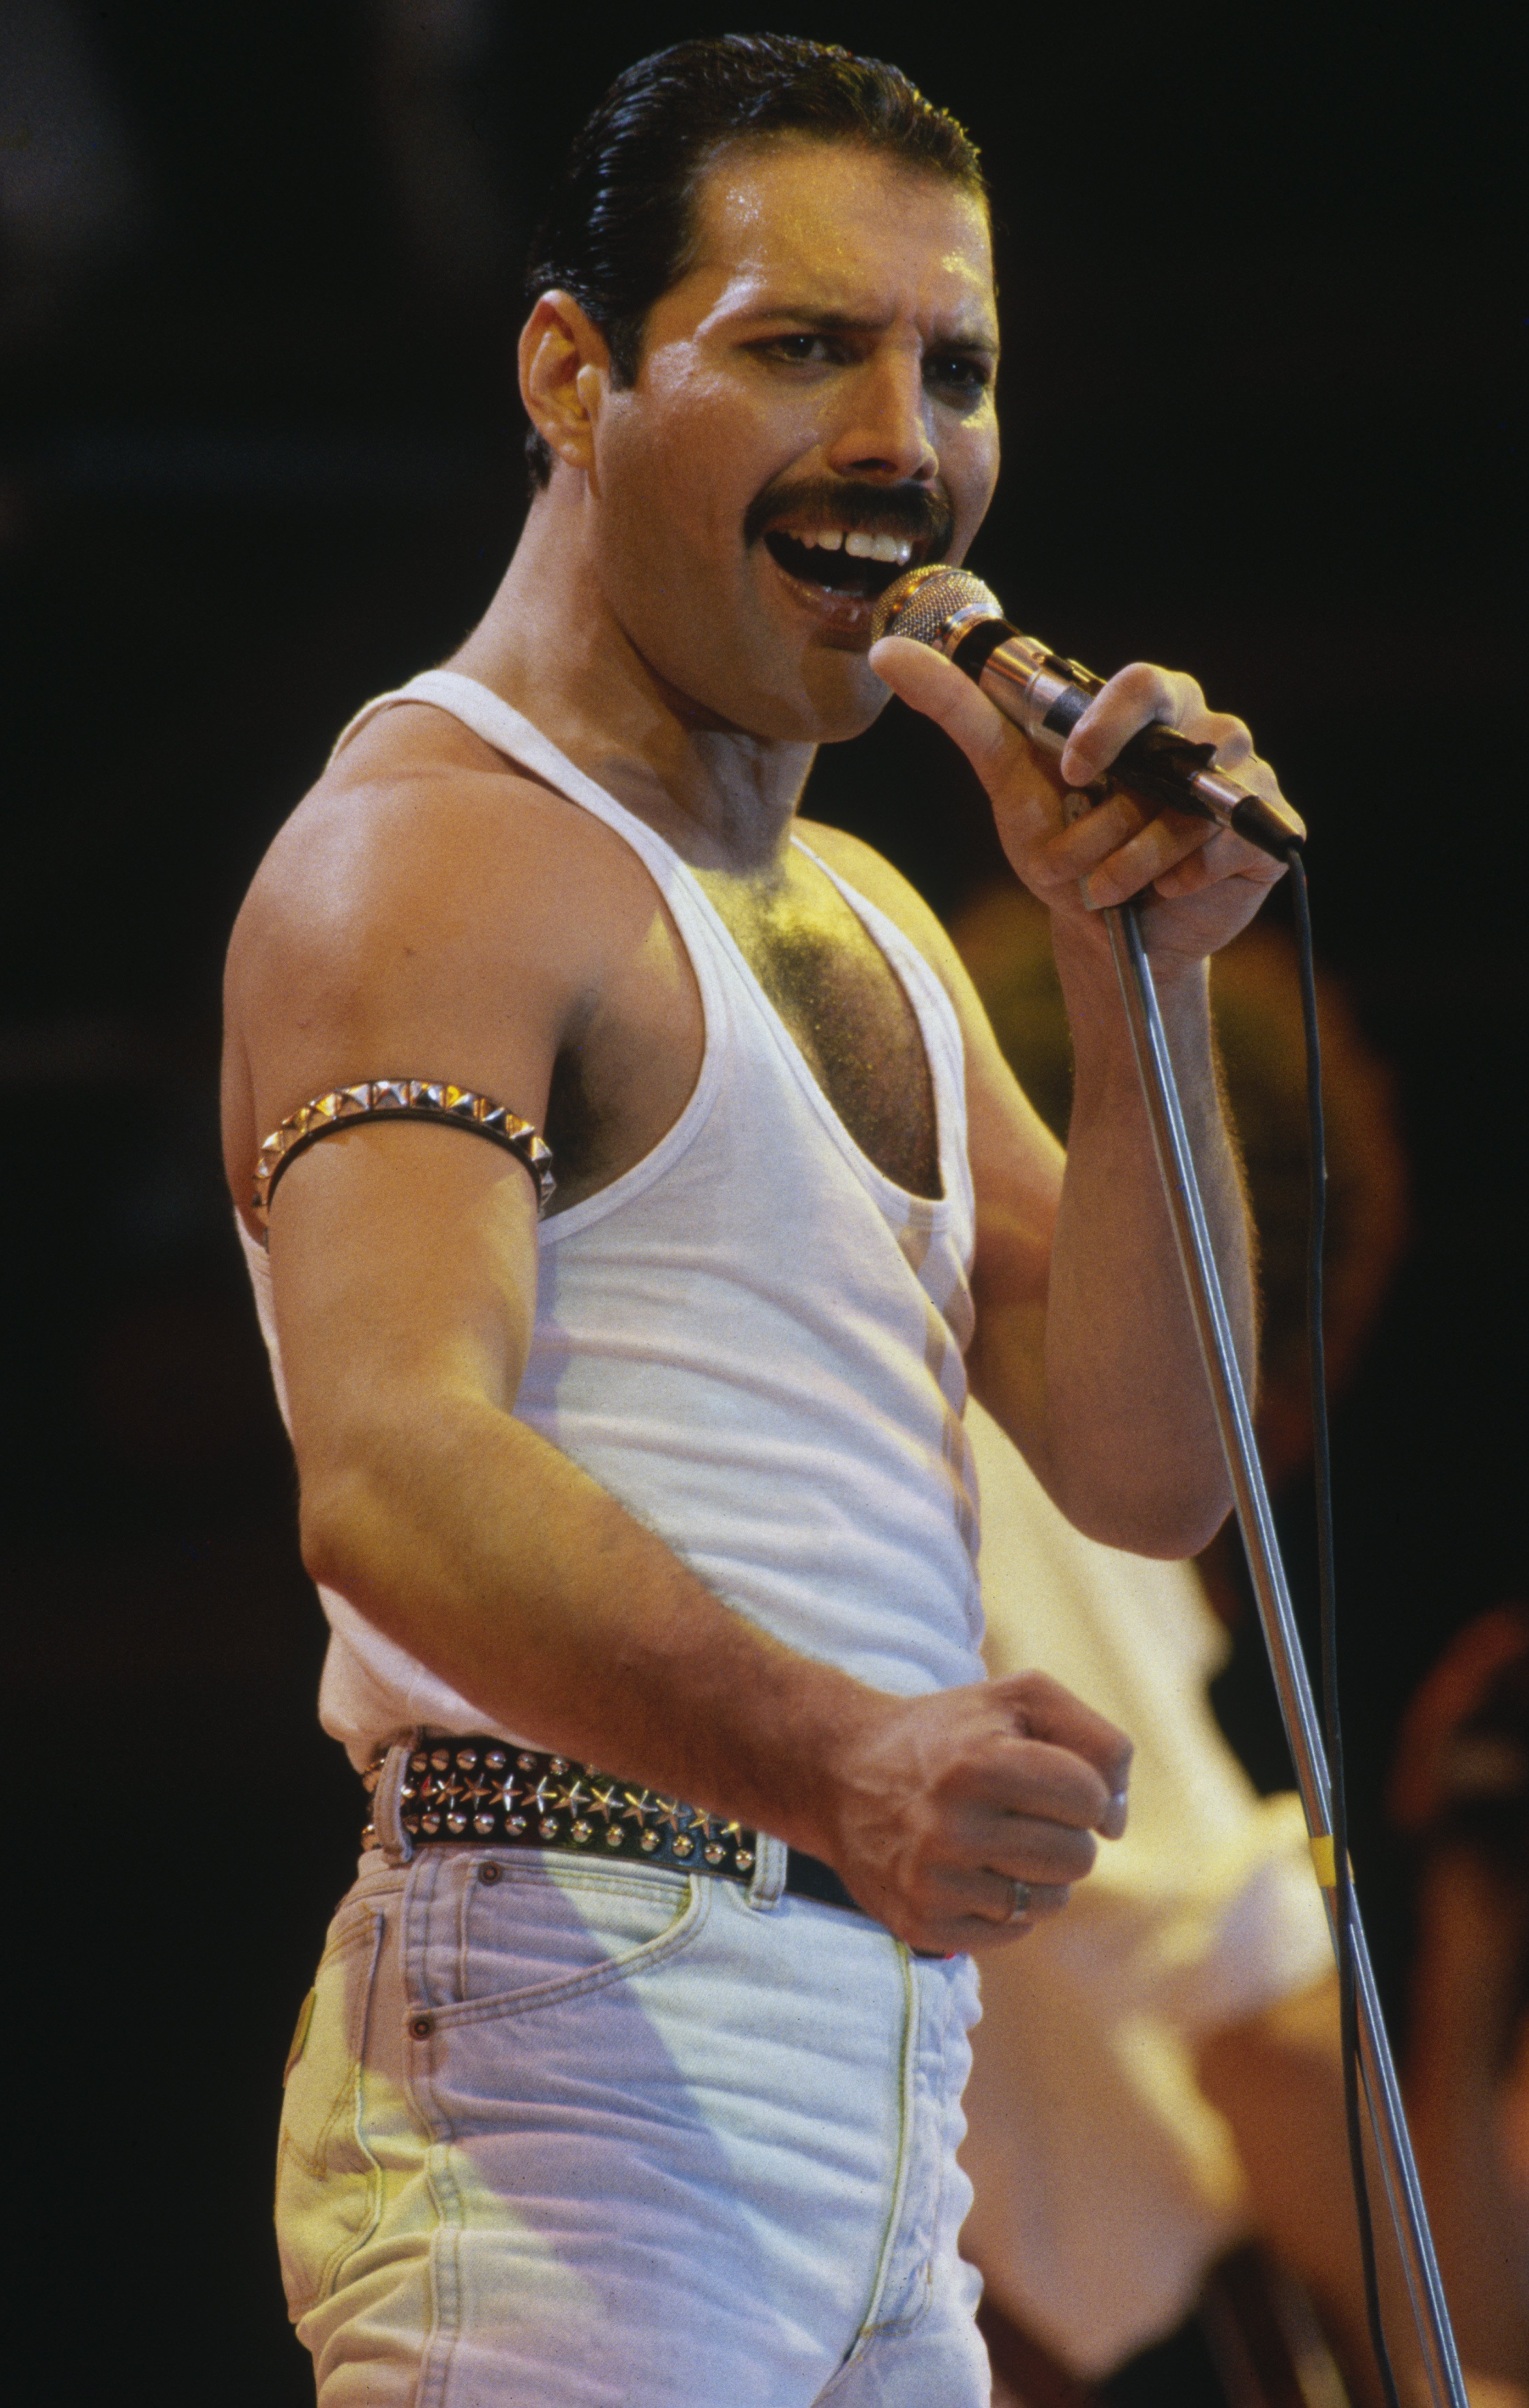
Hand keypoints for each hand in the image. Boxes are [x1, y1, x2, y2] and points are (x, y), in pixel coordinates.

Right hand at [821, 1668, 1131, 1954]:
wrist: (841, 1772)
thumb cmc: (951, 1733)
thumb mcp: (1021, 1698)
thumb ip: (1096, 1740)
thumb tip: (1116, 1824)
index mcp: (980, 1762)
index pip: (1091, 1798)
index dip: (1083, 1787)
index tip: (1048, 1776)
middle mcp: (952, 1827)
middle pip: (1077, 1857)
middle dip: (1064, 1832)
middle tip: (1018, 1810)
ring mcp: (933, 1883)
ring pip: (1049, 1901)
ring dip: (1038, 1871)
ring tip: (994, 1839)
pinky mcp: (921, 1925)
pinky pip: (1011, 1930)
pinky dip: (1004, 1903)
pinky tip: (969, 1869)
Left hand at [869, 634, 1300, 960]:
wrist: (1109, 926)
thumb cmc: (1065, 841)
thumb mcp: (1005, 777)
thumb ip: (957, 711)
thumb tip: (888, 653)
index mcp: (1147, 706)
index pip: (1143, 685)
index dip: (1108, 726)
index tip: (1071, 775)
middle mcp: (1202, 732)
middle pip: (1177, 745)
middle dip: (1117, 816)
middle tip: (1083, 859)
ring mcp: (1241, 779)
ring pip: (1200, 803)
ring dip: (1141, 856)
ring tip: (1107, 887)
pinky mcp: (1268, 829)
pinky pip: (1237, 841)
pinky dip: (1190, 873)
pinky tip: (1166, 891)